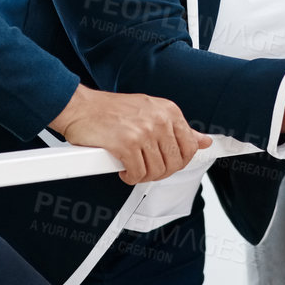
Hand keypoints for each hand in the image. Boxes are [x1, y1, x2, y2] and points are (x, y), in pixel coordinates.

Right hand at [50, 84, 211, 184]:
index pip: (190, 147)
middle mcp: (158, 120)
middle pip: (174, 163)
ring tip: (133, 166)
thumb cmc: (111, 110)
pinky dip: (130, 177)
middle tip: (146, 167)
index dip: (179, 162)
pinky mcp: (126, 145)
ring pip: (156, 171)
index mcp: (168, 111)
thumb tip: (204, 141)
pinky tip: (123, 168)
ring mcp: (143, 132)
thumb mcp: (151, 112)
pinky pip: (137, 174)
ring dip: (143, 175)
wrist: (80, 107)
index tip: (168, 163)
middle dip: (160, 172)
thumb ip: (178, 129)